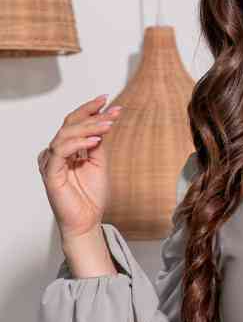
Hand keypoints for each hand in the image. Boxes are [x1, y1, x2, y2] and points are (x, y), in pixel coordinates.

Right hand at [37, 94, 122, 241]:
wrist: (87, 221)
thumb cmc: (91, 196)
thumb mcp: (100, 164)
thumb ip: (98, 145)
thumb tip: (103, 122)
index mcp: (67, 149)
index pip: (75, 123)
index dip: (90, 110)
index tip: (108, 100)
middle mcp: (57, 152)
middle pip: (70, 124)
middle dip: (93, 115)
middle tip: (113, 110)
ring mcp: (51, 161)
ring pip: (66, 134)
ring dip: (89, 127)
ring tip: (108, 125)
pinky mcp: (50, 173)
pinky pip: (61, 152)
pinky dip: (78, 144)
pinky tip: (95, 141)